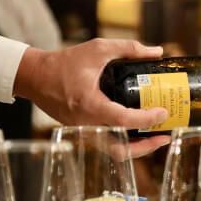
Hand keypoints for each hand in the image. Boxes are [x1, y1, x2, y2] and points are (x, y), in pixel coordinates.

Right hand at [14, 38, 170, 156]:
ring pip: (115, 152)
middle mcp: (86, 124)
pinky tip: (139, 132)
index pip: (123, 120)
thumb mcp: (98, 49)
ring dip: (138, 148)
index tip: (163, 112)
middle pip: (121, 149)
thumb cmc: (64, 63)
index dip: (146, 119)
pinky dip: (126, 142)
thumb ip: (129, 48)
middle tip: (165, 135)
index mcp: (89, 104)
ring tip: (156, 137)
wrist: (35, 77)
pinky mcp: (83, 133)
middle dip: (147, 146)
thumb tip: (157, 52)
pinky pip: (108, 145)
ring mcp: (84, 132)